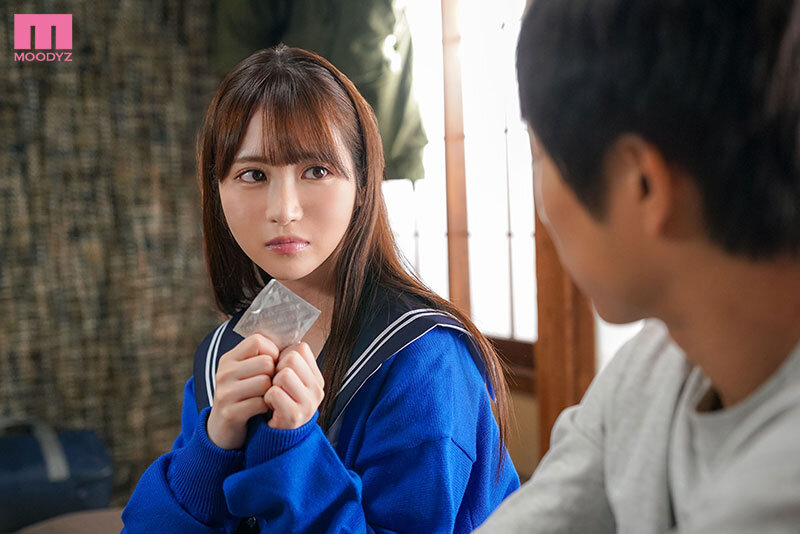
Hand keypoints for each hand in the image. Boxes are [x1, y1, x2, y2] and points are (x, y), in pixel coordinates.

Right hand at [206, 334, 278, 448]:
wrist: (223, 428)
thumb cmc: (245, 395)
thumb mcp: (247, 371)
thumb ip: (264, 356)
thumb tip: (296, 342)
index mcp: (229, 358)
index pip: (257, 341)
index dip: (272, 351)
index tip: (272, 365)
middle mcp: (224, 372)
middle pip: (265, 362)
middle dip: (274, 374)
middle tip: (270, 385)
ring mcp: (225, 392)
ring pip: (264, 382)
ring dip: (271, 391)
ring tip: (266, 397)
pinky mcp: (229, 412)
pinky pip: (260, 403)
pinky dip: (266, 407)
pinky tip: (262, 409)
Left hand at [264, 342, 324, 428]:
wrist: (274, 434)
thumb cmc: (278, 402)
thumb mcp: (288, 379)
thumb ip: (289, 360)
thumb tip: (285, 335)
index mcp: (316, 377)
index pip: (301, 348)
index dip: (284, 356)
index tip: (280, 371)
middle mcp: (318, 389)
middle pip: (292, 358)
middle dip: (277, 369)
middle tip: (274, 385)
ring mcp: (308, 404)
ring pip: (284, 374)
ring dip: (271, 383)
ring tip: (272, 395)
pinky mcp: (295, 416)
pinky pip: (274, 392)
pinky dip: (267, 397)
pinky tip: (269, 406)